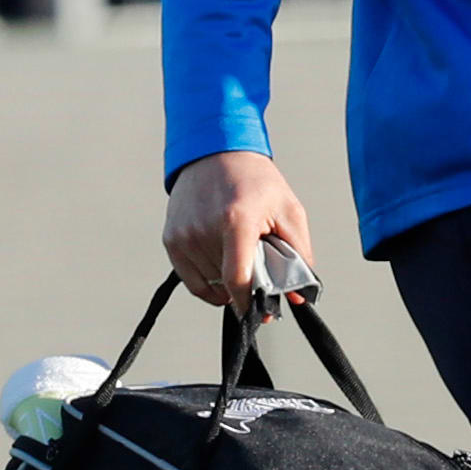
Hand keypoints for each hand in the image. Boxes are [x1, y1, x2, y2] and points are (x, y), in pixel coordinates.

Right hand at [163, 151, 312, 310]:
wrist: (217, 155)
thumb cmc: (257, 183)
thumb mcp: (290, 212)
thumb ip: (298, 255)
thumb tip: (299, 296)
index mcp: (235, 221)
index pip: (238, 278)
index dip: (250, 303)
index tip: (263, 314)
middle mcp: (203, 230)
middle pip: (226, 282)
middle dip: (249, 285)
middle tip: (263, 269)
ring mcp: (183, 236)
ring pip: (210, 284)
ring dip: (228, 282)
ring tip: (242, 255)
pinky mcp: (171, 239)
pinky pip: (191, 280)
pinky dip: (210, 283)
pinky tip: (225, 274)